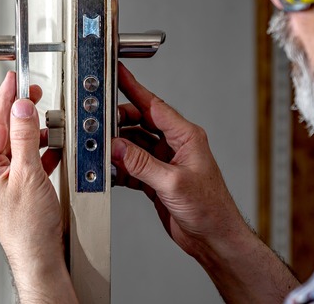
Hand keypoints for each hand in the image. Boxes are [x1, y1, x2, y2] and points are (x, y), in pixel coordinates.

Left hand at [0, 71, 76, 302]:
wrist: (40, 255)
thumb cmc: (28, 227)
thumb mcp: (29, 173)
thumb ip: (26, 136)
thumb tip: (22, 108)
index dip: (6, 99)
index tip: (13, 79)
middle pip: (6, 132)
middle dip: (24, 115)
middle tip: (35, 95)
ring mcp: (2, 181)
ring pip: (20, 145)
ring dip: (37, 134)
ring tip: (50, 125)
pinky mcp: (17, 187)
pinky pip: (28, 160)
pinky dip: (42, 151)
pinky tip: (53, 147)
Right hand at [112, 64, 298, 302]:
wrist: (214, 237)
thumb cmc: (210, 208)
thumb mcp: (173, 183)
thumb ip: (142, 163)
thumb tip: (118, 146)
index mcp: (186, 137)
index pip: (154, 106)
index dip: (134, 88)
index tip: (118, 74)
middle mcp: (175, 146)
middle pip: (140, 123)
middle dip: (118, 122)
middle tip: (99, 124)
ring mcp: (165, 162)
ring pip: (134, 145)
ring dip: (118, 147)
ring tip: (102, 149)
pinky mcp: (157, 179)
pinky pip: (133, 165)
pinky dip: (120, 167)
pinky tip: (111, 170)